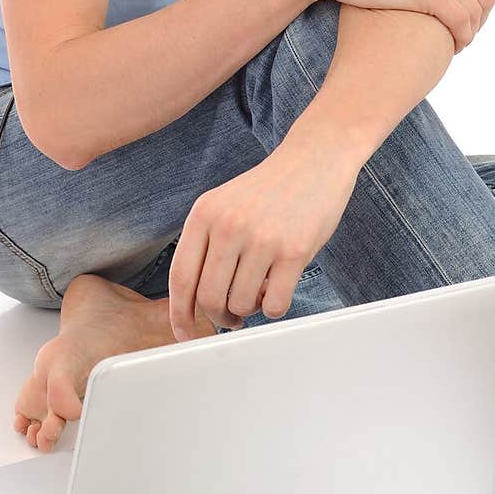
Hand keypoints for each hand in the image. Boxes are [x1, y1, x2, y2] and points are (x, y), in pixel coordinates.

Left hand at [167, 140, 360, 340]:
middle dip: (220, 318)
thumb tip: (196, 302)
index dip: (180, 314)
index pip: (181, 277)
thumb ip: (208, 244)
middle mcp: (228, 225)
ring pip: (241, 304)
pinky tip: (279, 287)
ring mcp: (260, 238)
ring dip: (249, 309)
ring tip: (260, 289)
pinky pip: (274, 304)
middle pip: (209, 298)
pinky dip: (274, 307)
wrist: (315, 159)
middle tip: (232, 317)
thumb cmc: (270, 189)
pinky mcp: (293, 251)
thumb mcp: (225, 204)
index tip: (185, 334)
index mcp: (204, 214)